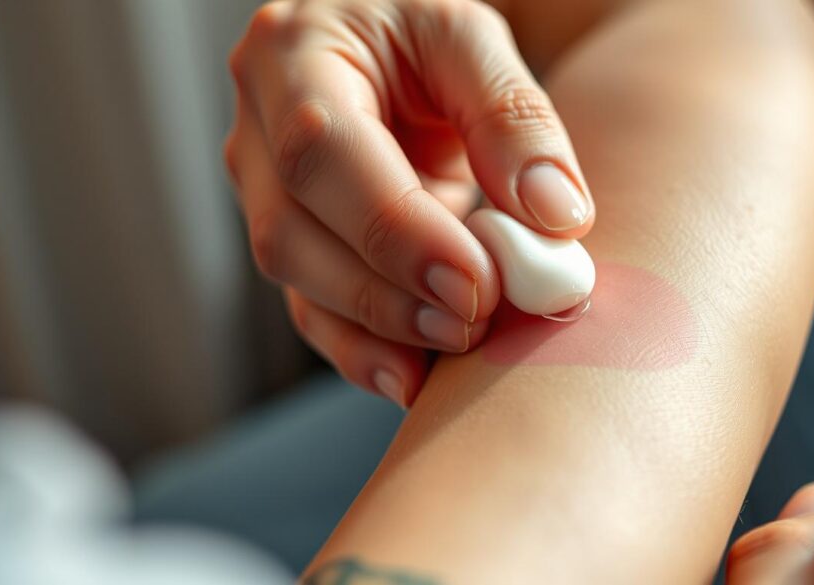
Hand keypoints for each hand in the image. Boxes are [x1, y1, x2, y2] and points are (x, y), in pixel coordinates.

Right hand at [224, 0, 594, 405]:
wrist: (397, 61)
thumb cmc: (429, 44)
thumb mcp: (473, 46)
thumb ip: (515, 120)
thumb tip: (555, 218)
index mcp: (292, 56)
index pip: (324, 151)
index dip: (394, 227)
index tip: (474, 283)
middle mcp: (258, 132)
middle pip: (291, 231)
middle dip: (384, 291)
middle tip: (473, 321)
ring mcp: (265, 195)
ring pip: (296, 282)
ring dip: (377, 329)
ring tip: (459, 346)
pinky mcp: (296, 244)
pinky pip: (313, 310)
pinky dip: (365, 351)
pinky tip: (416, 376)